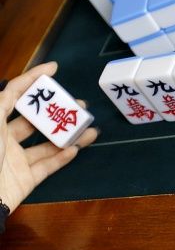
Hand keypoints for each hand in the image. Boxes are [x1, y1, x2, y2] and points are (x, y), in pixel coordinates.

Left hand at [0, 62, 97, 213]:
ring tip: (89, 129)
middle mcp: (5, 139)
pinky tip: (77, 148)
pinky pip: (47, 167)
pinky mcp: (25, 180)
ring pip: (46, 145)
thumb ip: (2, 103)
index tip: (54, 69)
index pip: (14, 94)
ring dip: (68, 136)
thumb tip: (15, 84)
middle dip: (57, 112)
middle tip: (79, 106)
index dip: (32, 79)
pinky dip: (62, 158)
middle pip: (35, 121)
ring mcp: (16, 160)